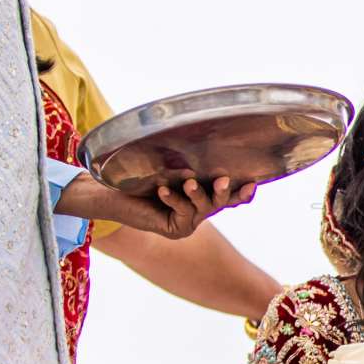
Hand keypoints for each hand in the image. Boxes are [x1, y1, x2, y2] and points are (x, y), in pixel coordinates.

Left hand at [55, 172, 255, 239]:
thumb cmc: (139, 175)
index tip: (253, 183)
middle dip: (225, 193)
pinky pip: (182, 213)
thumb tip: (209, 133)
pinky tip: (163, 191)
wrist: (110, 193)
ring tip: (189, 183)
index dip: (243, 192)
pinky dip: (174, 200)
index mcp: (202, 196)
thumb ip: (191, 161)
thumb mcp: (170, 164)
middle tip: (224, 180)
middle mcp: (199, 211)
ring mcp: (188, 223)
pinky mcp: (174, 230)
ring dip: (197, 195)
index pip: (230, 196)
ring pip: (203, 209)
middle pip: (221, 203)